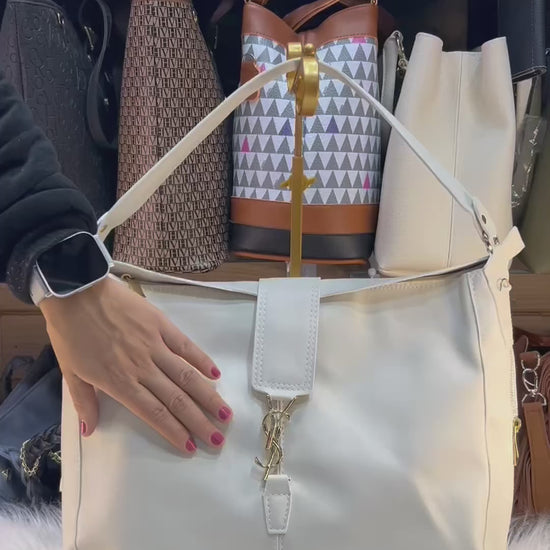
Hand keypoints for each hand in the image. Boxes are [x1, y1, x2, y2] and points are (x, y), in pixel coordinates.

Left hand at [40, 277, 231, 454]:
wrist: (76, 292)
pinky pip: (186, 346)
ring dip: (208, 396)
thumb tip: (89, 431)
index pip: (154, 412)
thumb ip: (84, 402)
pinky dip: (202, 360)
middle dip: (199, 422)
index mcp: (119, 382)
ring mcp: (155, 345)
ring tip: (226, 413)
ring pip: (187, 376)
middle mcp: (142, 368)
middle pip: (177, 399)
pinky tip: (216, 374)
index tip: (190, 447)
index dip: (173, 432)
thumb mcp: (70, 372)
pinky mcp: (161, 325)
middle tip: (218, 438)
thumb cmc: (70, 333)